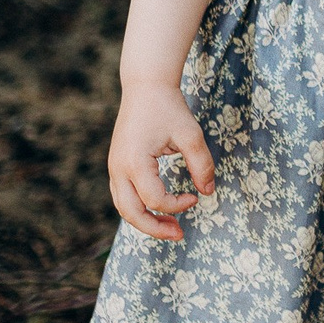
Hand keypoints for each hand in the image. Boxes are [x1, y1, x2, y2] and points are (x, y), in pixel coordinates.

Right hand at [107, 80, 215, 241]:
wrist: (145, 87)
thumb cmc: (168, 108)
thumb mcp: (191, 135)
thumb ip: (202, 165)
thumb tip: (209, 192)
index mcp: (135, 162)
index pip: (155, 199)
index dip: (177, 205)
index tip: (196, 197)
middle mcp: (118, 169)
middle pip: (130, 213)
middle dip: (155, 228)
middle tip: (179, 236)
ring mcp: (114, 168)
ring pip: (124, 207)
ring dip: (146, 221)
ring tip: (170, 228)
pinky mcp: (117, 165)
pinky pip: (123, 196)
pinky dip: (139, 208)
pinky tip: (159, 210)